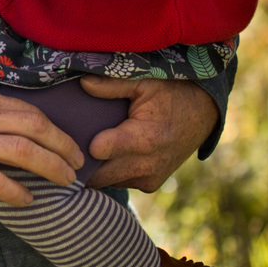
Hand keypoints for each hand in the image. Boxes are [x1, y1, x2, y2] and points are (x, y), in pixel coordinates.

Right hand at [0, 86, 83, 205]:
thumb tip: (22, 131)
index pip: (29, 111)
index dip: (56, 130)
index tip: (69, 145)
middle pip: (35, 128)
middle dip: (63, 147)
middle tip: (78, 164)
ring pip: (23, 152)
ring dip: (51, 168)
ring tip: (65, 181)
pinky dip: (18, 191)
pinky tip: (28, 200)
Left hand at [83, 76, 217, 191]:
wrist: (203, 114)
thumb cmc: (172, 94)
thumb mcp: (145, 81)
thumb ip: (113, 84)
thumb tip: (83, 81)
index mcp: (144, 139)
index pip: (99, 151)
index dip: (81, 143)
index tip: (70, 133)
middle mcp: (147, 165)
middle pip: (97, 174)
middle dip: (80, 162)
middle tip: (64, 145)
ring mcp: (149, 178)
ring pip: (106, 182)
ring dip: (94, 169)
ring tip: (81, 148)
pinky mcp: (150, 185)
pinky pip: (119, 183)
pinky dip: (110, 172)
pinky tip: (103, 155)